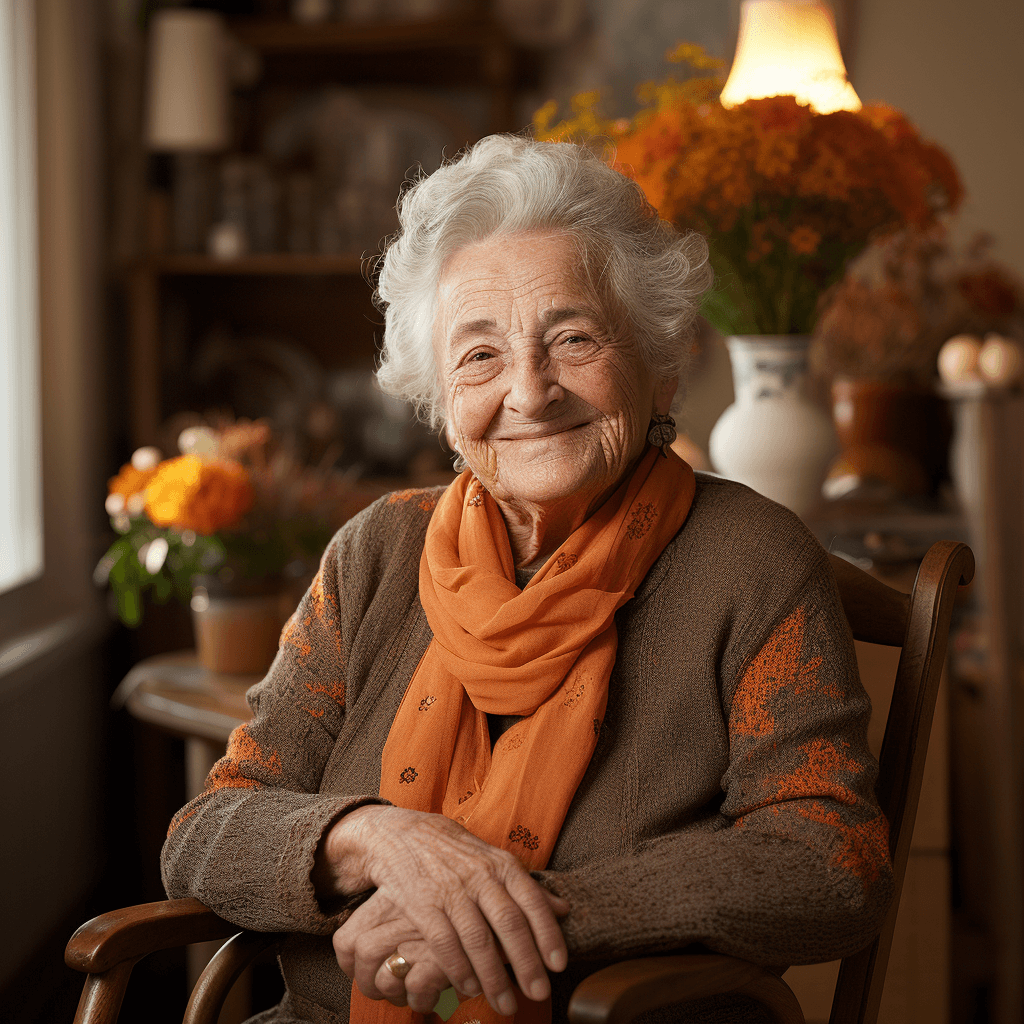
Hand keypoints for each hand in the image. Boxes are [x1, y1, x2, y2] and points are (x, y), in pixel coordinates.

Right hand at [319, 806, 568, 1015]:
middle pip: (509, 923)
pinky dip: (458, 968)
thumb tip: (564, 909)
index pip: (532, 901)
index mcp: (501, 865)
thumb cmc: (457, 853)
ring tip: (506, 1004)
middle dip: (526, 962)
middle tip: (539, 993)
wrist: (402, 835)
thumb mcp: (494, 860)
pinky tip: (469, 988)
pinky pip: (444, 942)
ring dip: (494, 976)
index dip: (547, 934)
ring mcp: (450, 890)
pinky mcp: (423, 904)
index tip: (559, 966)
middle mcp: (479, 876)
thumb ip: (527, 887)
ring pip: (477, 938)